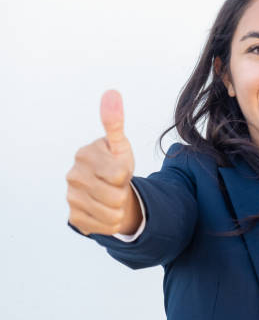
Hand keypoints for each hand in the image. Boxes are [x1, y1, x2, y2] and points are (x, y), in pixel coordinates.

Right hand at [66, 90, 140, 235]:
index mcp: (84, 154)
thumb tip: (111, 92)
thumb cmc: (115, 164)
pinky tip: (106, 210)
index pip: (119, 173)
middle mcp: (73, 176)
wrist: (108, 189)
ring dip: (120, 208)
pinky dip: (112, 222)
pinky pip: (105, 226)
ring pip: (113, 214)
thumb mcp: (119, 145)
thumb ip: (115, 122)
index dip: (126, 174)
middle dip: (123, 192)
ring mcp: (71, 198)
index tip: (120, 168)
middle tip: (117, 185)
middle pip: (117, 196)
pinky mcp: (74, 218)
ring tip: (113, 196)